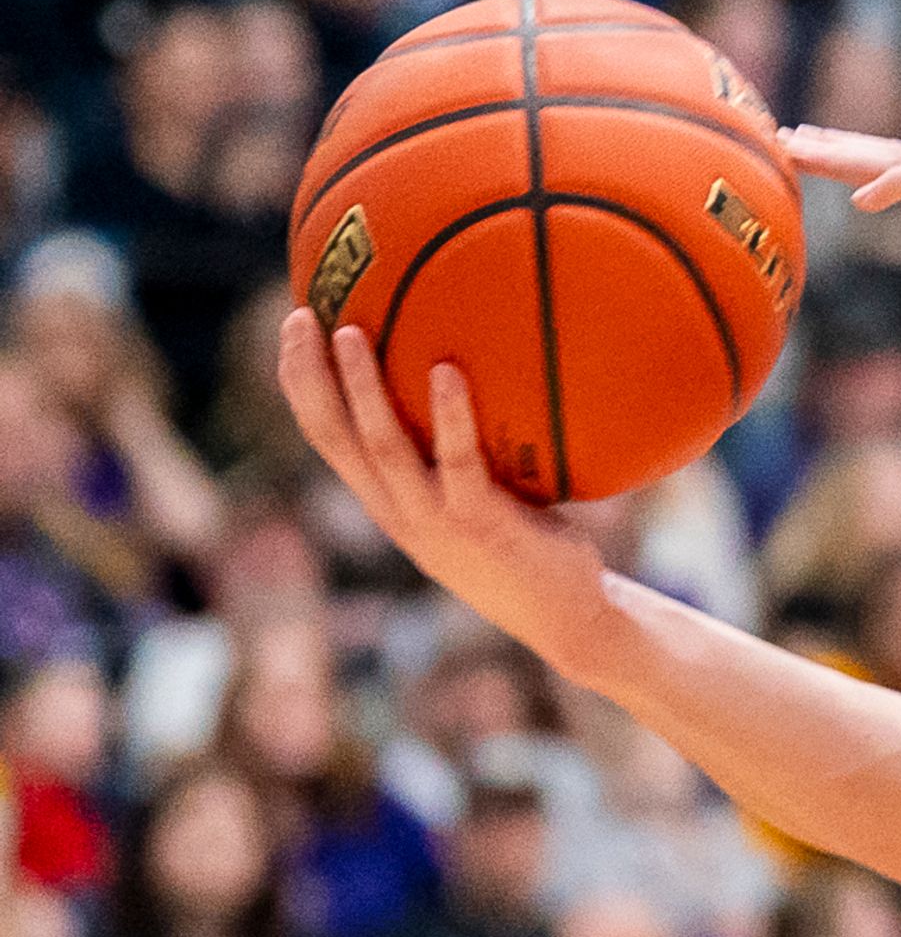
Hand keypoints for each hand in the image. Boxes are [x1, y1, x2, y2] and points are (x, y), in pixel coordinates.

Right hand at [278, 311, 614, 666]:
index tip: (296, 329)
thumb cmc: (528, 548)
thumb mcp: (474, 500)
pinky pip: (459, 462)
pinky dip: (450, 416)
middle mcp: (397, 513)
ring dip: (361, 388)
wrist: (567, 618)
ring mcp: (435, 522)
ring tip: (350, 333)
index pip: (327, 439)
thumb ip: (454, 456)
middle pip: (333, 439)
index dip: (302, 386)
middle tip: (300, 318)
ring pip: (381, 447)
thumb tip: (463, 375)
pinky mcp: (480, 524)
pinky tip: (447, 372)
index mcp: (388, 504)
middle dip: (308, 377)